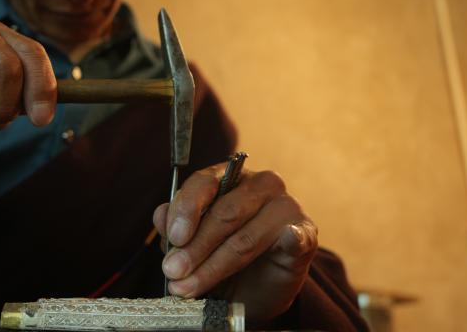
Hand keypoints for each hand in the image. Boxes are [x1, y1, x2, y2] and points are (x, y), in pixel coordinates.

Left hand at [152, 165, 317, 322]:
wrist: (259, 289)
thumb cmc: (225, 259)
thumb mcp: (194, 244)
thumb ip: (176, 229)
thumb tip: (160, 217)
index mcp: (230, 176)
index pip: (204, 183)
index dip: (185, 210)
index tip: (173, 238)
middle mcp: (260, 185)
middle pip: (224, 213)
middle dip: (194, 247)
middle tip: (173, 272)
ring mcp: (287, 207)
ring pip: (246, 237)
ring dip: (214, 266)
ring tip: (189, 287)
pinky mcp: (307, 233)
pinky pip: (297, 237)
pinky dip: (292, 239)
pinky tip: (288, 241)